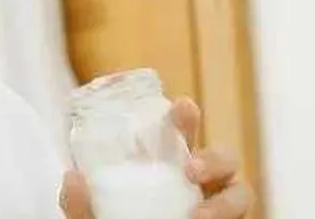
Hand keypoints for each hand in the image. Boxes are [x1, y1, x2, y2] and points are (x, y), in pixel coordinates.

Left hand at [59, 98, 254, 218]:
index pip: (181, 134)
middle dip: (214, 157)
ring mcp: (219, 205)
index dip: (186, 118)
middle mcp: (201, 183)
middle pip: (223, 157)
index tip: (182, 107)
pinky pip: (242, 218)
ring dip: (226, 201)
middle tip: (190, 169)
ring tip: (198, 217)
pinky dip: (228, 218)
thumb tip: (72, 177)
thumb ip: (81, 205)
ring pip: (241, 192)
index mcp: (170, 167)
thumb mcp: (96, 218)